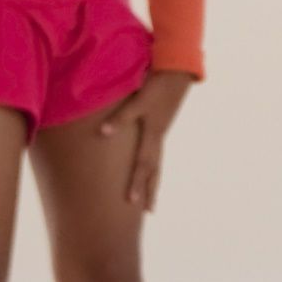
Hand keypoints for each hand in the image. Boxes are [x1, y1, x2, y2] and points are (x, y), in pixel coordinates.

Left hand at [96, 70, 199, 211]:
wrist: (179, 70)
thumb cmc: (157, 84)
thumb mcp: (138, 100)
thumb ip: (121, 118)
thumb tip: (103, 134)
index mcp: (153, 133)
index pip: (143, 165)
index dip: (137, 183)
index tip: (132, 203)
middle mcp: (159, 136)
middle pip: (154, 169)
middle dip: (150, 190)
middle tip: (150, 211)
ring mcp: (161, 131)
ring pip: (157, 162)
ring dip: (153, 180)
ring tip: (151, 196)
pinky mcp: (161, 124)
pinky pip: (156, 151)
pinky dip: (153, 164)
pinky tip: (149, 166)